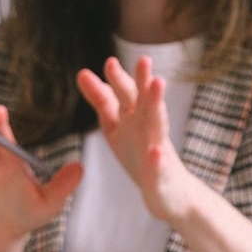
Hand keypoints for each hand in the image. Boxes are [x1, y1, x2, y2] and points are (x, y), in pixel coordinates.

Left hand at [76, 56, 199, 223]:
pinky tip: (155, 154)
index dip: (113, 82)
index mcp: (133, 118)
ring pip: (158, 124)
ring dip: (158, 105)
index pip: (121, 96)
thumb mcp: (117, 125)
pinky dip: (157, 160)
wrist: (169, 192)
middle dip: (142, 81)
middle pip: (143, 102)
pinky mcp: (161, 174)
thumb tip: (82, 73)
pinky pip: (159, 167)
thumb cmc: (141, 154)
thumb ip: (103, 101)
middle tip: (143, 60)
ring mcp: (156, 148)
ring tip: (158, 84)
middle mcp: (147, 127)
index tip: (103, 66)